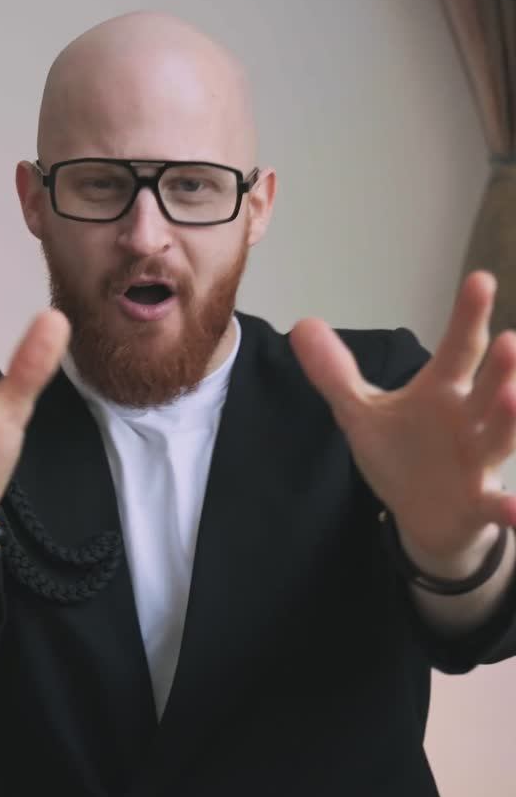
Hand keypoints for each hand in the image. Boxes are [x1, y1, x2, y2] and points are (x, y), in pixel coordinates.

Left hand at [289, 271, 515, 569]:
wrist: (425, 516)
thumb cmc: (402, 454)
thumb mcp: (362, 413)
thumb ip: (336, 374)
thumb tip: (302, 324)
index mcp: (443, 391)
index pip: (458, 349)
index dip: (468, 317)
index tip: (480, 280)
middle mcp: (470, 419)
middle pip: (488, 388)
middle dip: (501, 367)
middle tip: (509, 341)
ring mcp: (479, 461)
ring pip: (499, 438)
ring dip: (509, 419)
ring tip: (515, 395)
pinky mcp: (479, 503)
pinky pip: (498, 505)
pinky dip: (511, 508)